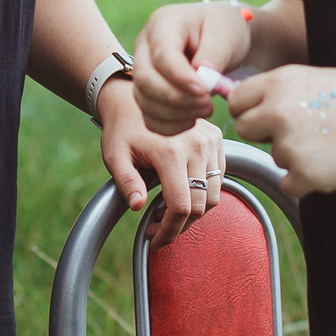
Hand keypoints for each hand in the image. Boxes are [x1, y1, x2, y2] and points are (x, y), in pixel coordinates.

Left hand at [99, 76, 225, 245]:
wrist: (137, 96)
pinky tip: (182, 192)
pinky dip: (204, 192)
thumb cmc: (123, 128)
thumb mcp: (115, 155)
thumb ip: (126, 181)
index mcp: (170, 152)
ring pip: (213, 195)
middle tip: (157, 229)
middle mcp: (196, 146)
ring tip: (167, 211)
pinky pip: (219, 178)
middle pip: (200, 205)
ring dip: (193, 212)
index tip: (155, 239)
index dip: (169, 231)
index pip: (181, 206)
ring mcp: (210, 141)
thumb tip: (137, 206)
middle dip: (179, 226)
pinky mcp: (217, 139)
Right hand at [132, 1, 252, 135]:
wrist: (221, 38)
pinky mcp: (147, 92)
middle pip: (145, 80)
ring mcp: (142, 70)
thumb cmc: (223, 30)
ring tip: (205, 110)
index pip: (161, 55)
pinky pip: (149, 116)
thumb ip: (214, 53)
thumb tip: (201, 76)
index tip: (204, 92)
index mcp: (163, 23)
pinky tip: (192, 120)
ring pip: (145, 101)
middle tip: (208, 104)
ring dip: (175, 115)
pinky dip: (170, 126)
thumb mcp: (226, 32)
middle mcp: (145, 46)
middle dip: (177, 99)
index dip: (180, 77)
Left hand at [224, 66, 335, 197]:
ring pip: (274, 155)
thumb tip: (244, 105)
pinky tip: (334, 163)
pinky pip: (289, 182)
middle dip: (265, 134)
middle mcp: (278, 110)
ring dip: (295, 156)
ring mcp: (289, 142)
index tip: (263, 117)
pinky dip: (308, 180)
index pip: (237, 99)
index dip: (248, 110)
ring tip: (331, 143)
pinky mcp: (304, 173)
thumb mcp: (314, 80)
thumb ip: (279, 92)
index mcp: (280, 82)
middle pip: (244, 128)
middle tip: (300, 133)